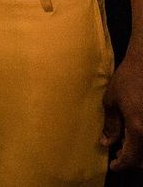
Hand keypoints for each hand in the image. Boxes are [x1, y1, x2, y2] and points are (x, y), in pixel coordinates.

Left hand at [103, 50, 142, 169]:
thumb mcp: (112, 100)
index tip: (113, 166)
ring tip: (125, 143)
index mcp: (138, 128)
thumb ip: (111, 125)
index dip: (121, 165)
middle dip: (131, 160)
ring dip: (139, 152)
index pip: (132, 158)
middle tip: (118, 154)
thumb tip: (106, 143)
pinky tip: (135, 133)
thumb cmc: (128, 79)